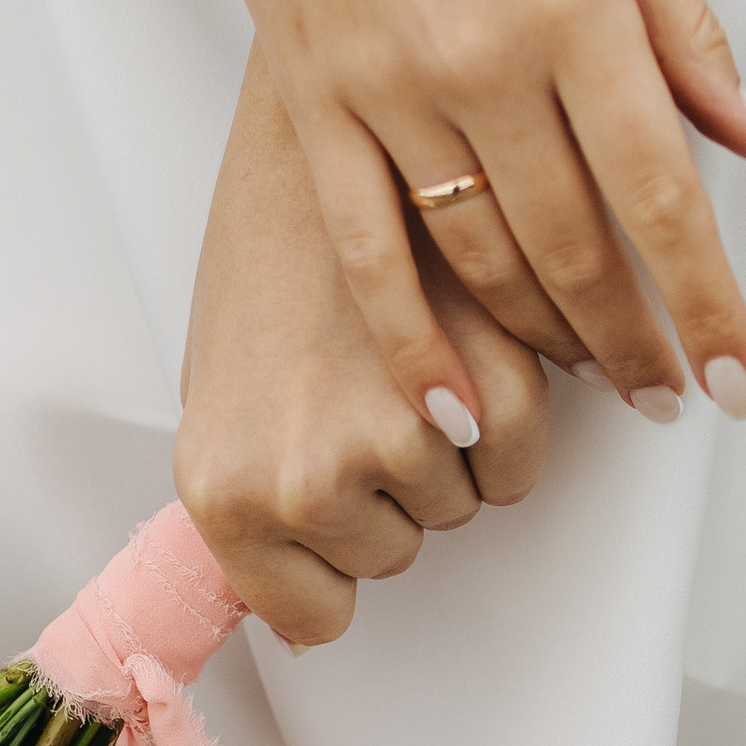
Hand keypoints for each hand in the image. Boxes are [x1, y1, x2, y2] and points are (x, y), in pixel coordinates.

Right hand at [123, 0, 745, 444]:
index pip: (662, 195)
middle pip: (578, 249)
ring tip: (595, 381)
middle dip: (637, 342)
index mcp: (571, 1)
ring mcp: (385, 87)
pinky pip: (365, 252)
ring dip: (547, 343)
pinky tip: (454, 404)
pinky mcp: (310, 98)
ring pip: (482, 262)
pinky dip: (412, 341)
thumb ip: (682, 27)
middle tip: (675, 392)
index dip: (706, 303)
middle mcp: (480, 60)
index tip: (738, 375)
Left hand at [176, 48, 548, 647]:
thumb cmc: (270, 248)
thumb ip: (259, 496)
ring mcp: (392, 444)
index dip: (335, 561)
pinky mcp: (482, 391)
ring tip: (409, 351)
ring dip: (455, 448)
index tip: (340, 508)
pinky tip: (461, 344)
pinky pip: (520, 462)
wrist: (318, 129)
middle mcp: (302, 483)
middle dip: (394, 488)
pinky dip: (513, 418)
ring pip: (462, 508)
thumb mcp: (226, 388)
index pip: (311, 616)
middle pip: (395, 554)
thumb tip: (308, 609)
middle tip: (366, 386)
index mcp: (224, 491)